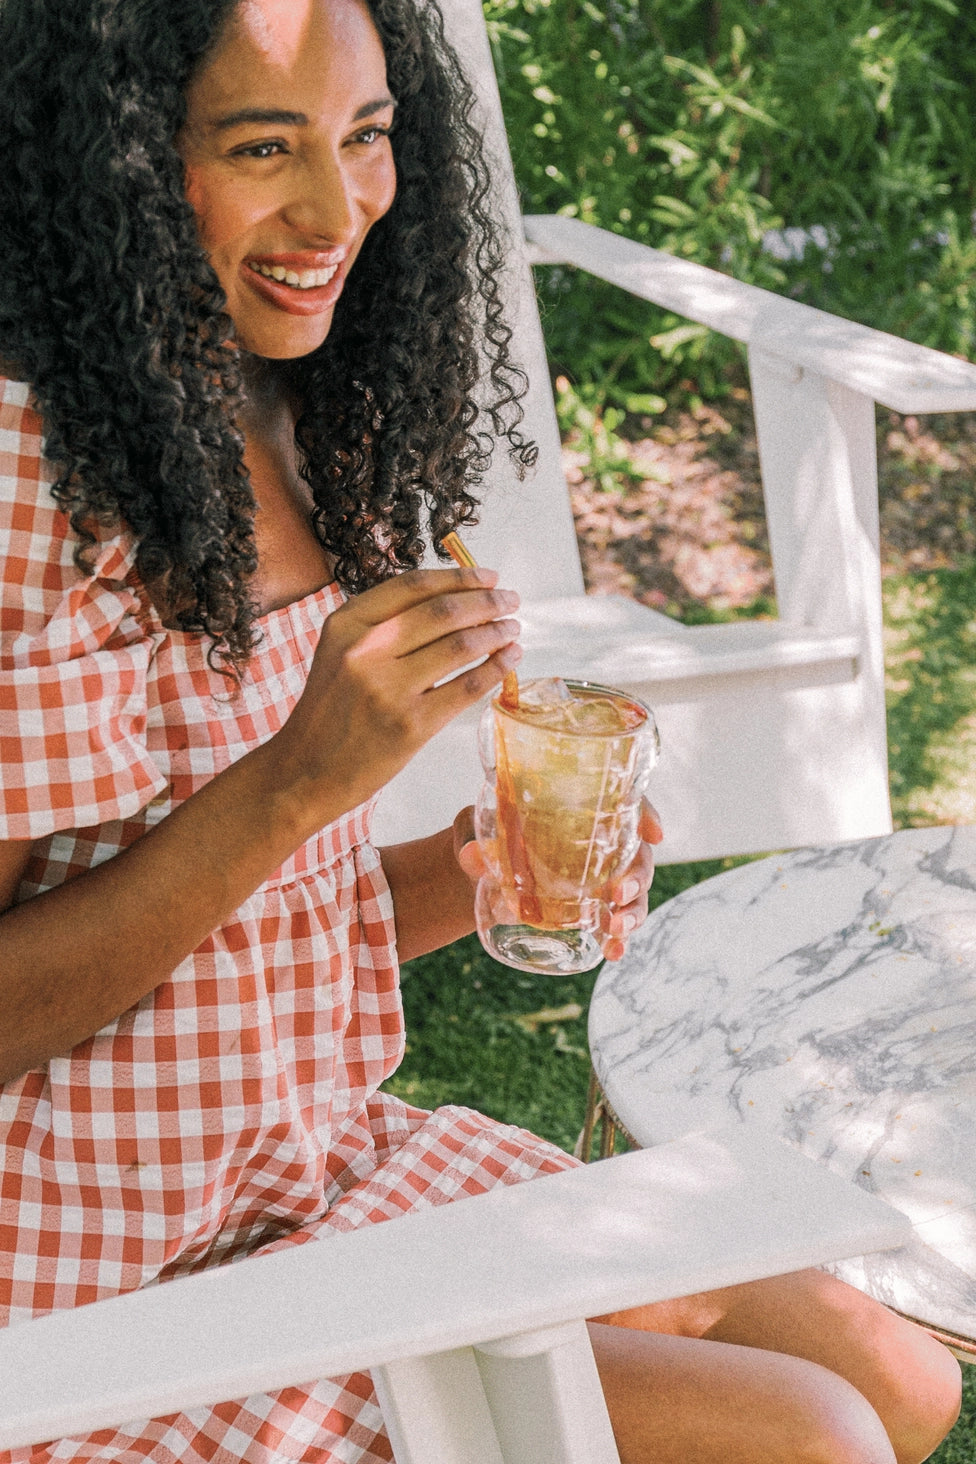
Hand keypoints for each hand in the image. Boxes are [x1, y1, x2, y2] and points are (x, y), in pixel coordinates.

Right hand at [273, 566, 521, 828]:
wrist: (304, 772)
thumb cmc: (329, 711)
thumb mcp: (339, 653)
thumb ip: (381, 625)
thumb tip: (451, 599)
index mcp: (346, 624)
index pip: (414, 586)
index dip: (460, 577)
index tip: (490, 577)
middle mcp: (365, 651)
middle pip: (444, 612)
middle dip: (487, 602)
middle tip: (512, 601)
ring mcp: (388, 689)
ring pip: (460, 646)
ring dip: (496, 632)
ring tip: (513, 629)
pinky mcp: (411, 726)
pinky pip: (467, 688)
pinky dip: (496, 669)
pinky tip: (509, 659)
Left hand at [454, 798, 663, 961]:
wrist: (478, 871)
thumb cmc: (482, 835)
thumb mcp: (471, 829)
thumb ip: (472, 837)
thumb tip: (473, 856)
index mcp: (580, 808)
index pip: (625, 802)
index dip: (647, 814)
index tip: (654, 833)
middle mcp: (599, 841)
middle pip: (636, 853)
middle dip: (637, 875)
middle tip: (619, 893)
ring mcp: (599, 877)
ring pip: (632, 892)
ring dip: (633, 912)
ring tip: (616, 930)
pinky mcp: (590, 908)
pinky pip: (614, 922)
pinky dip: (618, 939)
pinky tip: (614, 953)